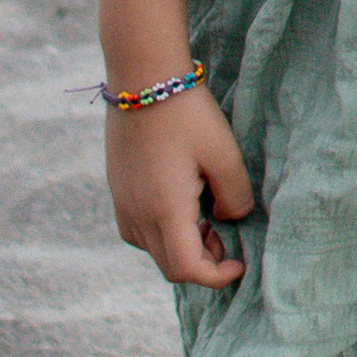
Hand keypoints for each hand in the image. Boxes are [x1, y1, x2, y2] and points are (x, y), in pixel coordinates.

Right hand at [104, 81, 254, 288]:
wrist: (143, 78)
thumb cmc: (187, 114)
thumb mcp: (225, 154)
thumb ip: (235, 196)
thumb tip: (228, 219)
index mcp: (164, 209)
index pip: (187, 270)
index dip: (216, 277)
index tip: (239, 263)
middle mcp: (137, 214)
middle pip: (169, 267)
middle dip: (202, 264)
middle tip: (225, 236)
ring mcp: (122, 203)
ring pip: (152, 250)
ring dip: (182, 248)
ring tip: (207, 217)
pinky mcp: (117, 190)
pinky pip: (138, 230)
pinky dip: (163, 232)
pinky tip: (182, 204)